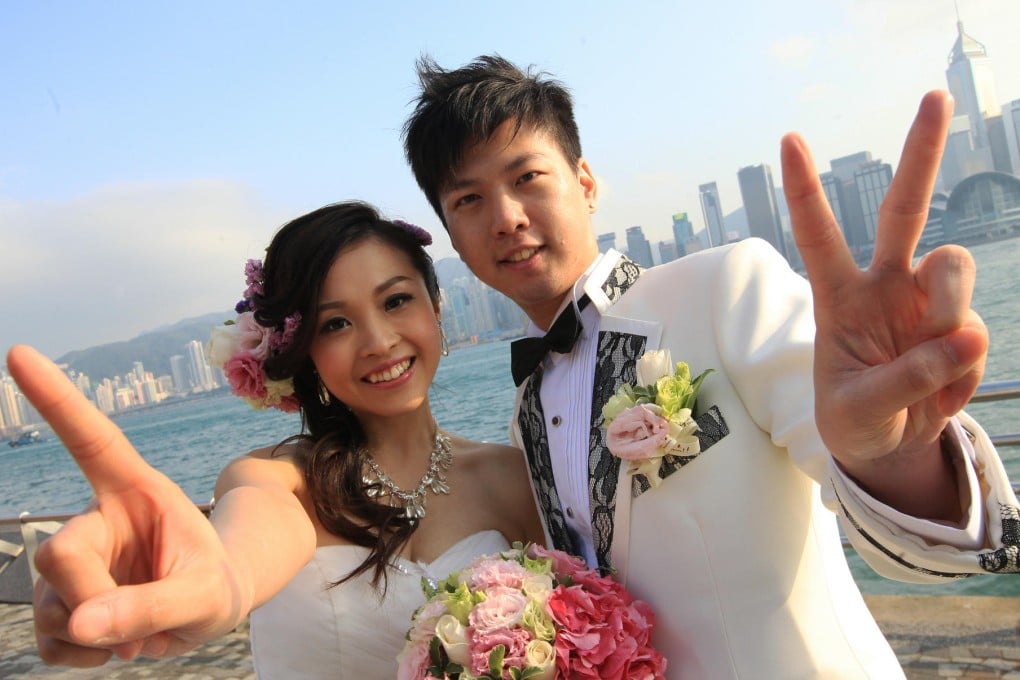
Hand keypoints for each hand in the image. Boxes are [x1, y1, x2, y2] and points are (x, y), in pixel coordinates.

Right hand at [7, 345, 248, 666]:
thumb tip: (80, 624)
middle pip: (58, 553)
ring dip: (87, 633)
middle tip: (131, 626)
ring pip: (47, 601)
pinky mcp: (66, 601)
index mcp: (136, 492)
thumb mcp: (205, 598)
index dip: (56, 399)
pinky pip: (50, 638)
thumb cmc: (216, 585)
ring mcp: (78, 561)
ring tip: (135, 634)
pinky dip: (79, 655)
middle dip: (90, 597)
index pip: (92, 439)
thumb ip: (151, 607)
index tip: (20, 352)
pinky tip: (111, 648)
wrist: (213, 611)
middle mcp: (98, 519)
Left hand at [780, 91, 987, 517]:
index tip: (790, 139)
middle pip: (905, 208)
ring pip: (953, 264)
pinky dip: (962, 370)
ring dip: (950, 308)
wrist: (889, 445)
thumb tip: (964, 340)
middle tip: (936, 96)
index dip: (805, 191)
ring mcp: (926, 301)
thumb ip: (906, 380)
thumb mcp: (860, 410)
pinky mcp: (961, 327)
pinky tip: (940, 395)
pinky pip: (974, 333)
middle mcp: (884, 285)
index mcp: (839, 297)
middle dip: (921, 153)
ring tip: (936, 362)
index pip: (818, 236)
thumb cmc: (853, 419)